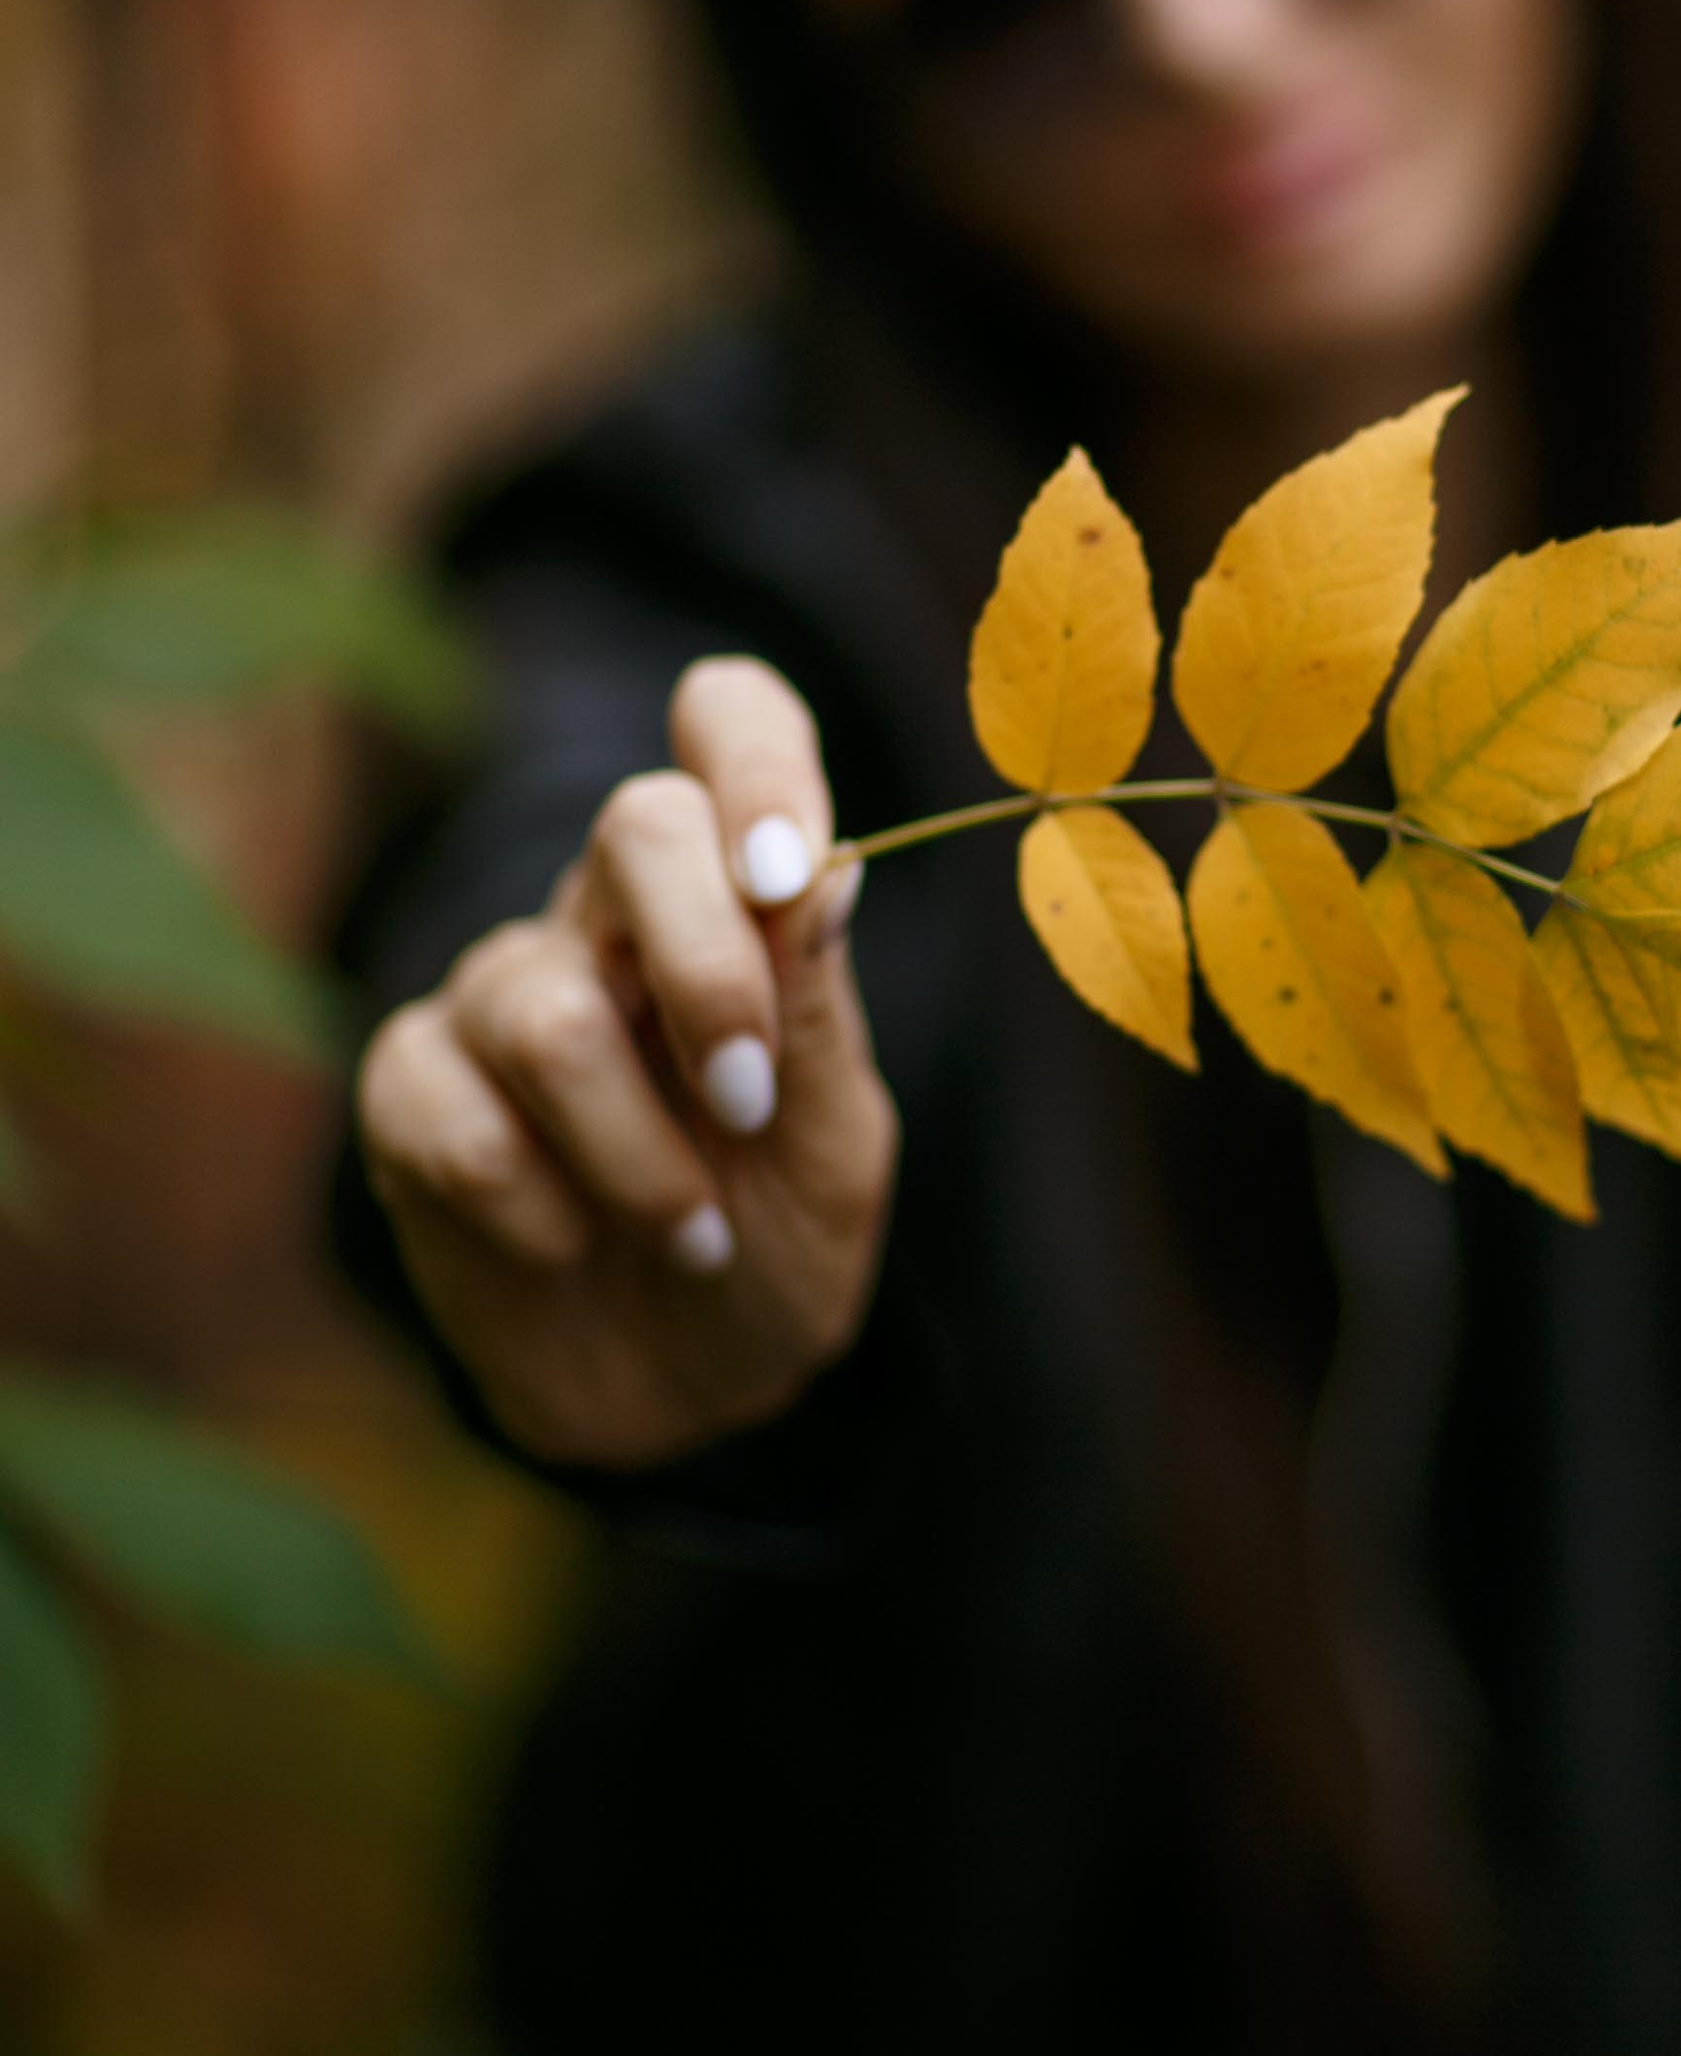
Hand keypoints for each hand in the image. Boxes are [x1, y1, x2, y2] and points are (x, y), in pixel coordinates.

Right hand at [355, 657, 898, 1468]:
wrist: (689, 1390)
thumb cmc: (779, 1240)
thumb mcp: (836, 1146)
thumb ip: (820, 1015)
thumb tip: (833, 870)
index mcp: (733, 895)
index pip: (728, 721)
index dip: (755, 758)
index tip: (788, 874)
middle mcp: (609, 914)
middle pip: (637, 823)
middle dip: (713, 976)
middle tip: (753, 1103)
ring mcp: (499, 993)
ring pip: (548, 1009)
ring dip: (640, 1152)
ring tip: (692, 1229)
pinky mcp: (412, 1091)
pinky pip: (457, 1120)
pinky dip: (545, 1210)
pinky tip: (576, 1243)